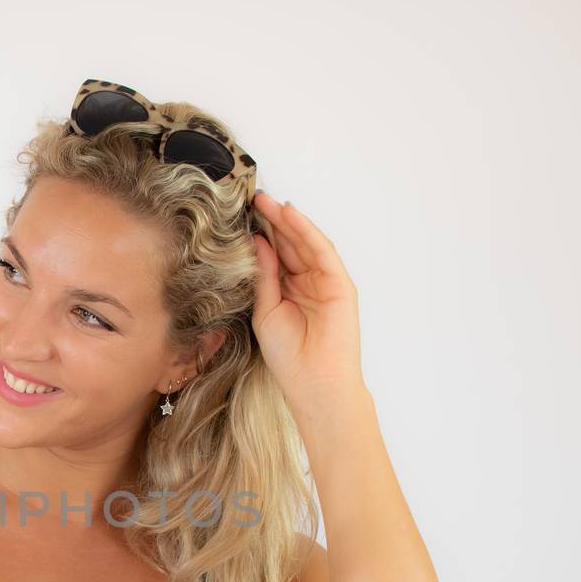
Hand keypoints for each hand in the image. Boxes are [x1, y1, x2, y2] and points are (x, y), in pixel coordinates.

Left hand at [248, 191, 364, 407]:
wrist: (314, 383)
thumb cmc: (289, 356)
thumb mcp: (265, 310)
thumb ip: (263, 276)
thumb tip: (256, 242)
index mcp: (289, 291)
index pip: (275, 256)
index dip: (261, 235)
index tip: (241, 216)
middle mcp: (308, 283)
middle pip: (289, 245)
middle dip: (272, 221)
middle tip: (252, 198)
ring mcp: (325, 282)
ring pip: (305, 244)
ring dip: (287, 221)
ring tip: (266, 202)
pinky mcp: (340, 284)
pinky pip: (321, 252)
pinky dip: (306, 232)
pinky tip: (290, 216)